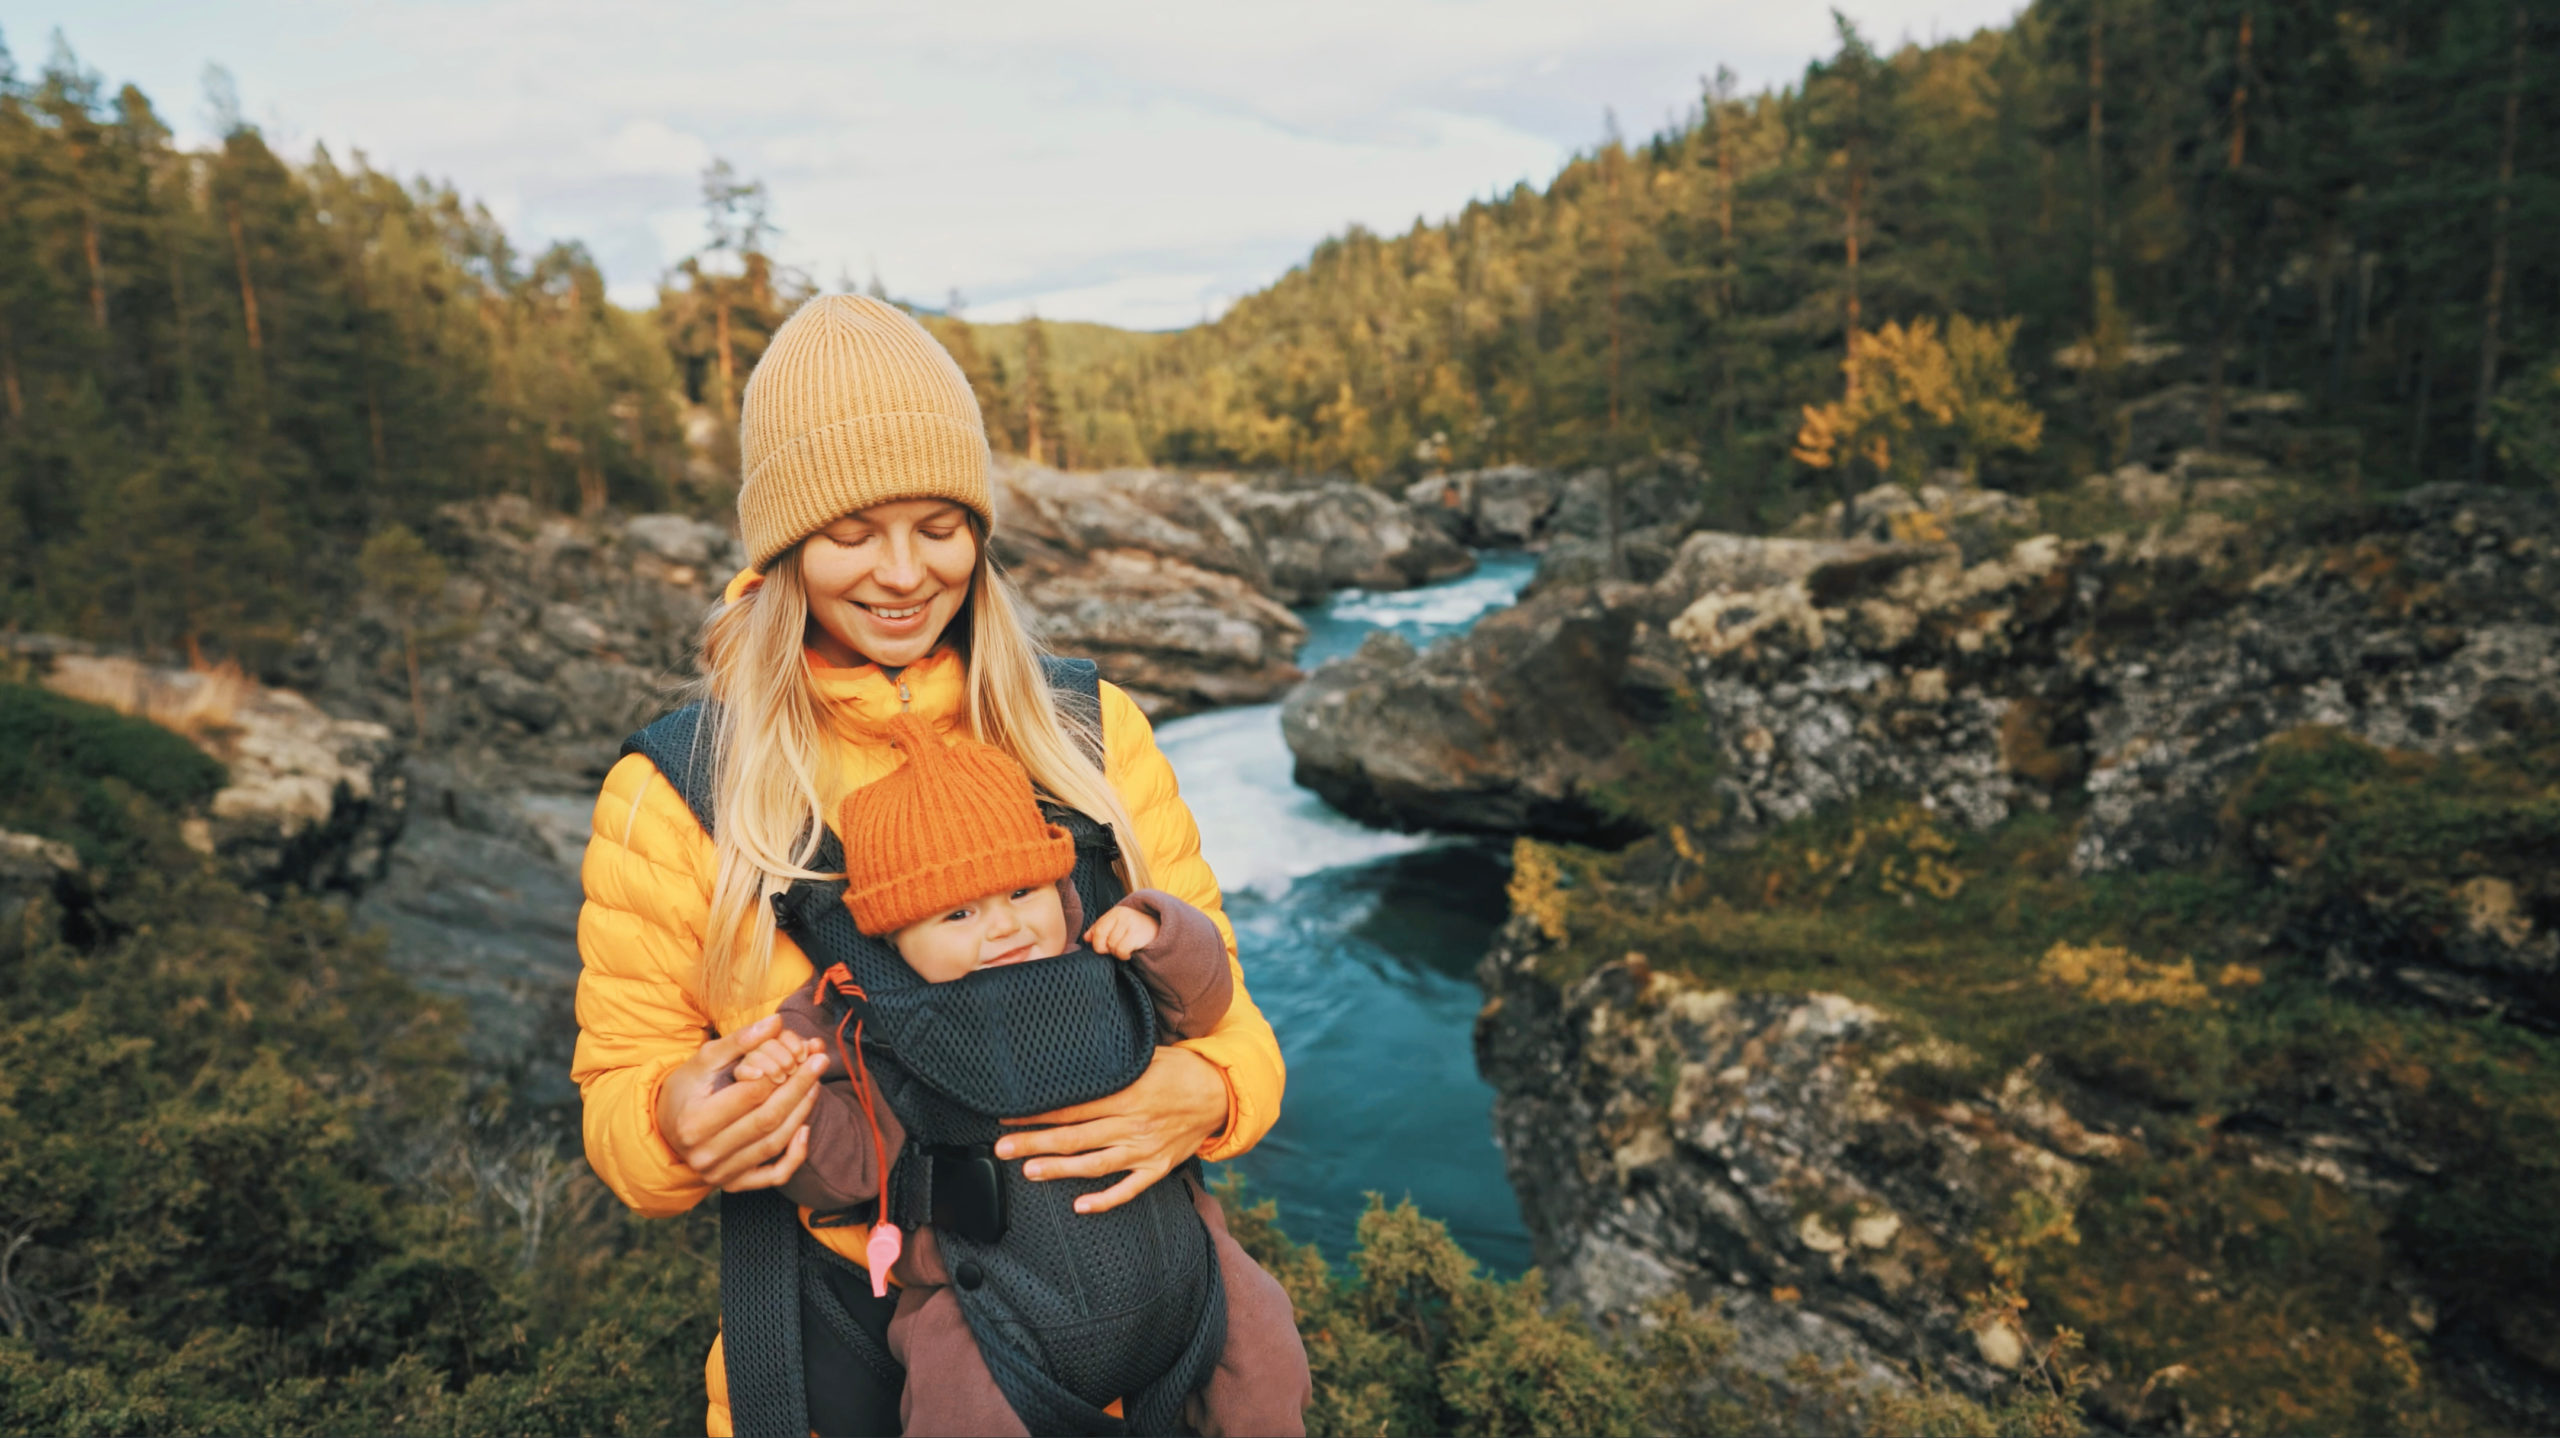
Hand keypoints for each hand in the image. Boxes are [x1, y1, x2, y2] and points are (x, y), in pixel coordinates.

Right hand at [654, 1014, 828, 1191]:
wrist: (665, 1129)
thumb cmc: (685, 1089)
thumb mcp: (703, 1060)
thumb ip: (739, 1040)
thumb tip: (776, 1021)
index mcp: (693, 1122)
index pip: (749, 1095)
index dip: (778, 1071)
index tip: (801, 1052)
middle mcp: (705, 1154)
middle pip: (766, 1119)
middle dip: (799, 1087)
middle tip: (820, 1062)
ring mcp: (720, 1173)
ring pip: (774, 1144)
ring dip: (802, 1112)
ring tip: (816, 1084)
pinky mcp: (733, 1185)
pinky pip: (774, 1176)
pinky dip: (795, 1155)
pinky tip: (806, 1128)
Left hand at [996, 1046, 1225, 1214]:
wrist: (1221, 1094)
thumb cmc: (1181, 1069)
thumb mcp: (1148, 1054)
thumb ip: (1114, 1061)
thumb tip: (1073, 1054)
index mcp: (1128, 1093)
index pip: (1073, 1107)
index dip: (1038, 1113)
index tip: (1008, 1115)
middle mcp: (1133, 1124)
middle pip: (1075, 1137)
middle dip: (1035, 1142)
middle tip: (1002, 1148)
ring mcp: (1145, 1149)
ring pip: (1095, 1164)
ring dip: (1059, 1169)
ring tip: (1029, 1171)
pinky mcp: (1157, 1167)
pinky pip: (1129, 1189)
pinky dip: (1106, 1200)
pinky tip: (1080, 1206)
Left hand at [1083, 904, 1159, 958]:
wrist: (1162, 932)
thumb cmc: (1137, 930)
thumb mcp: (1119, 926)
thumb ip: (1101, 929)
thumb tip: (1086, 938)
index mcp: (1115, 912)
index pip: (1097, 930)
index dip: (1098, 943)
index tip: (1105, 947)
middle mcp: (1122, 915)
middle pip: (1101, 939)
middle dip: (1106, 949)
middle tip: (1115, 950)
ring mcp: (1130, 923)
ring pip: (1112, 946)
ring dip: (1117, 953)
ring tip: (1126, 949)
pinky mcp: (1137, 933)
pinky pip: (1121, 950)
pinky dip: (1124, 955)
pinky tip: (1131, 952)